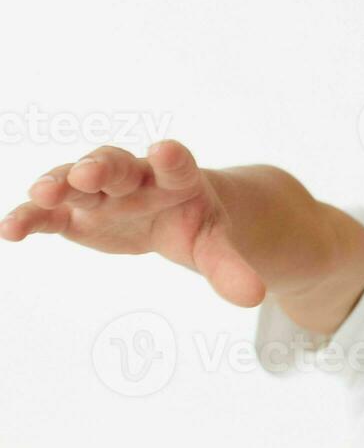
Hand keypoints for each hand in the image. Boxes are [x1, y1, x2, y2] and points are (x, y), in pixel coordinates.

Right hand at [1, 140, 265, 306]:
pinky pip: (50, 214)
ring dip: (58, 183)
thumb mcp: (216, 245)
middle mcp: (135, 177)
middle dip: (102, 167)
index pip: (176, 165)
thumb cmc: (198, 222)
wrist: (175, 214)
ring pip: (75, 181)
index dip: (171, 158)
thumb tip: (255, 296)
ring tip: (42, 193)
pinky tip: (11, 229)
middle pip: (118, 166)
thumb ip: (230, 267)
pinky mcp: (76, 214)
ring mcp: (102, 193)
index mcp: (177, 178)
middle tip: (88, 171)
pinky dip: (31, 218)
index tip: (167, 151)